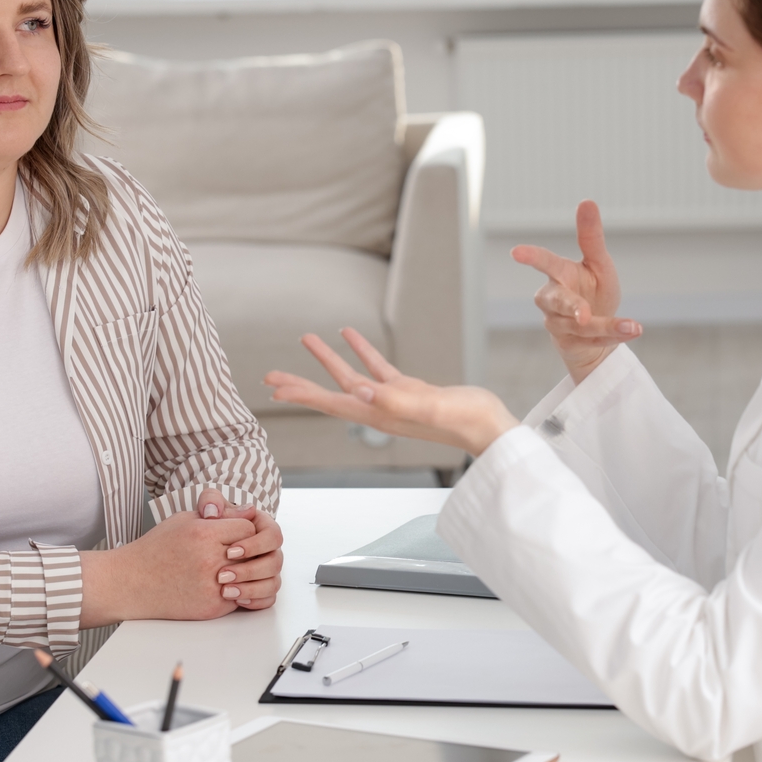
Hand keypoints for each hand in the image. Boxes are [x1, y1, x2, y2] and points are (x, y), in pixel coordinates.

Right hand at [78, 503, 255, 624]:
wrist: (131, 583)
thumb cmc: (156, 549)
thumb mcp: (185, 520)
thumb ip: (219, 515)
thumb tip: (249, 512)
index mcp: (204, 533)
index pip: (248, 528)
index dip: (244, 530)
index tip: (235, 534)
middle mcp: (210, 560)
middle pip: (253, 552)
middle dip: (247, 552)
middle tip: (236, 552)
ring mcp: (212, 586)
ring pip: (250, 577)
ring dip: (245, 573)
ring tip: (232, 569)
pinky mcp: (212, 607)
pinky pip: (241, 598)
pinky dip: (236, 592)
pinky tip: (221, 585)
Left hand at [197, 486, 283, 610]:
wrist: (198, 550)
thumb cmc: (208, 526)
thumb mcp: (209, 509)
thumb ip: (211, 502)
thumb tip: (215, 511)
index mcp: (263, 528)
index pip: (272, 536)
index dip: (255, 545)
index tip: (230, 551)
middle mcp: (269, 550)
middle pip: (275, 562)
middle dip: (250, 570)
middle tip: (223, 575)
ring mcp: (267, 570)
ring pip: (273, 583)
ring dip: (251, 589)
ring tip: (226, 591)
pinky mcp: (262, 587)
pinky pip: (268, 598)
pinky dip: (254, 601)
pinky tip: (236, 601)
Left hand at [265, 328, 517, 458]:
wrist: (491, 426)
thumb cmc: (464, 419)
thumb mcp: (428, 405)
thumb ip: (393, 398)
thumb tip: (357, 389)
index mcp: (379, 414)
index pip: (331, 403)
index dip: (301, 394)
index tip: (273, 387)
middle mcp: (380, 410)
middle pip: (331, 394)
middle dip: (301, 383)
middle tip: (270, 375)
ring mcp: (394, 400)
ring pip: (352, 377)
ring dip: (328, 360)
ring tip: (307, 339)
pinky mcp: (410, 390)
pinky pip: (378, 368)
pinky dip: (363, 351)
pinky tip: (351, 335)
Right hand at [511, 199, 640, 384]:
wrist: (593, 331)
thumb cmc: (593, 290)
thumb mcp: (598, 263)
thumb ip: (591, 237)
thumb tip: (587, 201)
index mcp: (560, 274)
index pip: (545, 263)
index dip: (531, 257)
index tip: (516, 251)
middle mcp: (552, 300)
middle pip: (557, 301)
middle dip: (571, 307)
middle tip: (583, 314)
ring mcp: (558, 324)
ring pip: (581, 326)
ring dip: (607, 326)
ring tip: (633, 327)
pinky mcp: (569, 344)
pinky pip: (593, 341)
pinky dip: (614, 336)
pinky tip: (633, 330)